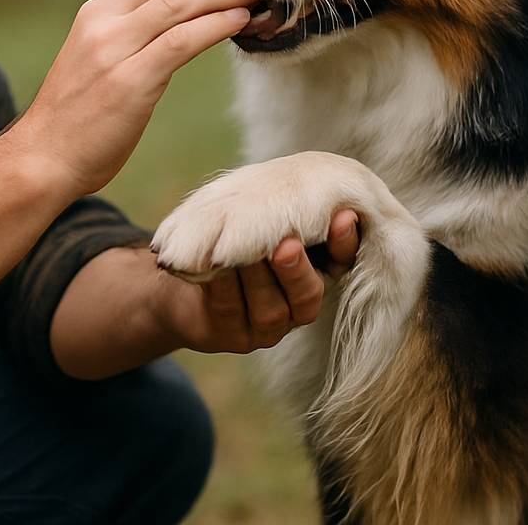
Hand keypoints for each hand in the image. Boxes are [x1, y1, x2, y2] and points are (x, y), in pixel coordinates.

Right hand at [10, 0, 255, 198]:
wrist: (41, 158)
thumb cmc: (74, 117)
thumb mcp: (95, 60)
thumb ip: (126, 36)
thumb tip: (168, 24)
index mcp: (97, 13)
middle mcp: (104, 22)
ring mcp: (114, 49)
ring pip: (178, 5)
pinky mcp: (130, 81)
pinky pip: (181, 42)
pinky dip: (214, 27)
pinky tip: (238, 21)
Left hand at [158, 209, 360, 353]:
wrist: (183, 263)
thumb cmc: (229, 225)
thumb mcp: (261, 207)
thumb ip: (289, 200)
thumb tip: (332, 192)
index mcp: (316, 272)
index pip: (342, 262)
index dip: (345, 244)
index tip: (344, 217)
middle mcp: (296, 306)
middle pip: (307, 294)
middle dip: (294, 269)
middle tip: (286, 245)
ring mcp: (265, 328)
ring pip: (269, 310)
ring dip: (254, 276)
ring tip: (239, 250)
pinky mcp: (230, 335)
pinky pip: (230, 310)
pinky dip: (222, 283)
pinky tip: (214, 262)